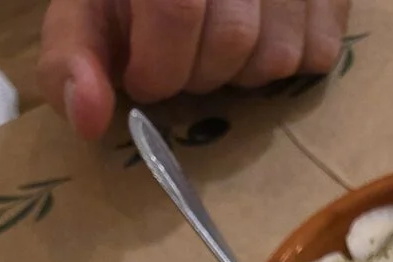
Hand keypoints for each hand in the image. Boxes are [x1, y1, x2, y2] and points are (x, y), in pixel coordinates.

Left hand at [40, 0, 352, 140]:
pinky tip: (262, 36)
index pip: (176, 7)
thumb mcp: (90, 8)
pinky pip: (319, 53)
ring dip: (244, 75)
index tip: (143, 77)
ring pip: (279, 54)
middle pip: (234, 38)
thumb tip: (88, 119)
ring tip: (223, 48)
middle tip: (183, 62)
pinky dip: (289, 62)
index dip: (160, 65)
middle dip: (200, 74)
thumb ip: (72, 57)